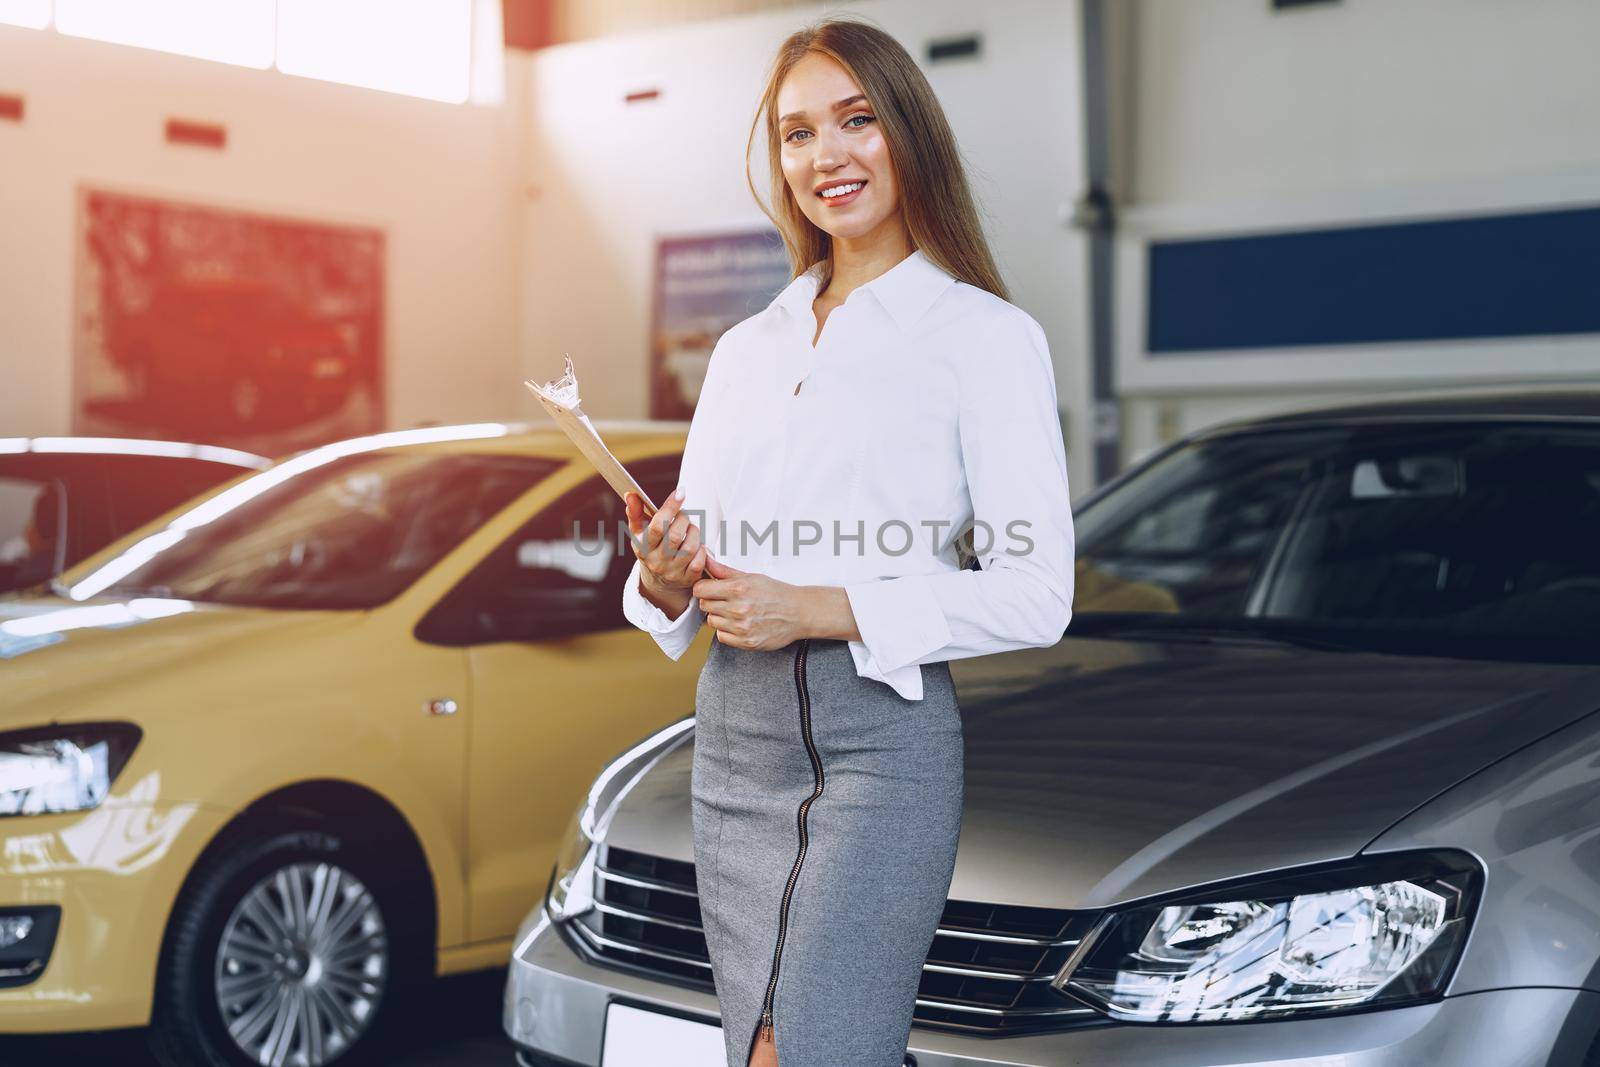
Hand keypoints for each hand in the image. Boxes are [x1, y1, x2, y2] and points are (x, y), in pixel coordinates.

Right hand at [625, 489, 706, 596]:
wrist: (659, 580)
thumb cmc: (650, 548)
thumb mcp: (639, 532)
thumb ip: (635, 512)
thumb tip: (630, 494)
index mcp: (643, 548)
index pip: (657, 526)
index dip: (670, 507)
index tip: (680, 493)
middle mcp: (656, 562)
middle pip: (676, 536)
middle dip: (684, 520)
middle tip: (683, 516)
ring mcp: (672, 572)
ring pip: (690, 548)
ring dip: (695, 532)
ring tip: (690, 529)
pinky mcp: (687, 579)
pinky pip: (700, 562)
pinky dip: (702, 550)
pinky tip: (696, 545)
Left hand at [692, 555, 810, 650]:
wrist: (798, 613)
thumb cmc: (775, 593)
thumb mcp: (751, 577)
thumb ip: (724, 571)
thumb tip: (705, 559)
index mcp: (738, 588)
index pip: (700, 590)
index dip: (703, 588)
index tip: (709, 589)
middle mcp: (739, 609)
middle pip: (704, 605)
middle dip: (711, 601)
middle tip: (725, 600)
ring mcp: (742, 627)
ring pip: (711, 622)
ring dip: (719, 617)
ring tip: (734, 612)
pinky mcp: (746, 642)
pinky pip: (722, 637)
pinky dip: (727, 631)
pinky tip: (739, 624)